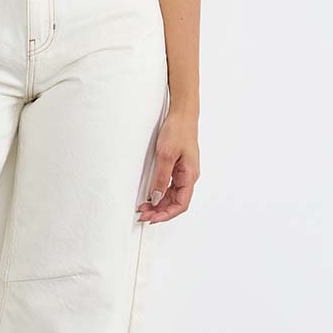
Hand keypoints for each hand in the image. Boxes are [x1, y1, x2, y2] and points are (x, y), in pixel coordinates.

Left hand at [136, 107, 198, 222]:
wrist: (182, 114)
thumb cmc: (178, 131)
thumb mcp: (166, 155)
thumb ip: (161, 178)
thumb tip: (157, 197)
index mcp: (190, 176)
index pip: (181, 204)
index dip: (166, 214)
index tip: (151, 218)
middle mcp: (189, 176)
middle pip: (176, 202)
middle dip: (160, 211)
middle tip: (142, 215)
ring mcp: (185, 172)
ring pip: (173, 195)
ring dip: (160, 204)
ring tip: (144, 208)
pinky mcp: (179, 167)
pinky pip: (171, 186)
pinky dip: (161, 193)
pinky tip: (151, 196)